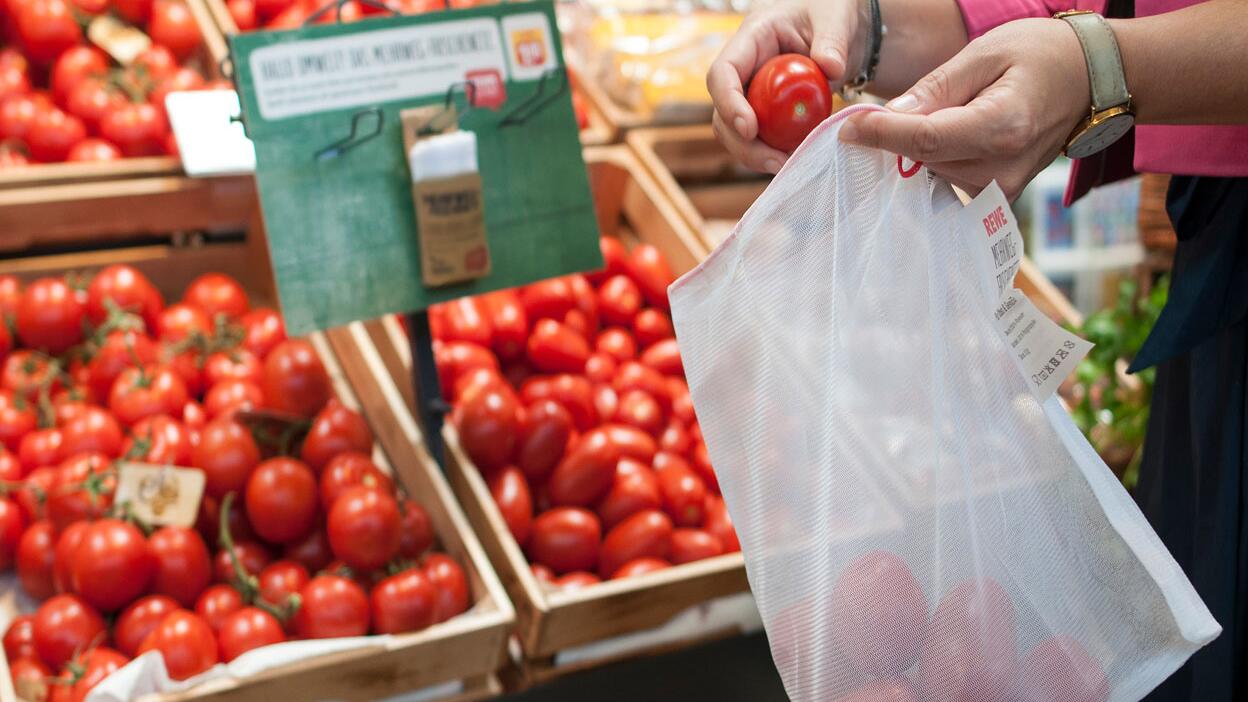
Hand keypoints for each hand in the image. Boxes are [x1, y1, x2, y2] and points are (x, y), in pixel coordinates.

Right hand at [707, 0, 863, 173]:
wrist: (840, 29)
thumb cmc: (831, 12)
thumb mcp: (836, 17)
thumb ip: (833, 41)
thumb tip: (831, 68)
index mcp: (752, 39)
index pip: (723, 73)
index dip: (729, 103)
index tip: (750, 128)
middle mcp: (744, 69)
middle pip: (722, 112)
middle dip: (741, 143)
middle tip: (774, 161)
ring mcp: (752, 93)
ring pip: (735, 132)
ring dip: (755, 155)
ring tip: (788, 165)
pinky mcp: (766, 112)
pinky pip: (760, 138)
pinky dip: (773, 153)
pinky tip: (795, 160)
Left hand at [839, 18, 1090, 199]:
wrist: (1090, 79)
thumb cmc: (1040, 55)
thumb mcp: (985, 52)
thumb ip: (936, 87)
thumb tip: (891, 114)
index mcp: (1002, 127)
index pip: (925, 140)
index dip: (881, 134)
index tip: (848, 127)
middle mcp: (1002, 167)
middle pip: (923, 159)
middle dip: (894, 137)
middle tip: (874, 115)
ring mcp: (1002, 188)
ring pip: (930, 173)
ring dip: (916, 149)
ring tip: (933, 114)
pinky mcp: (998, 196)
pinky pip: (946, 181)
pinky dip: (931, 161)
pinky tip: (934, 139)